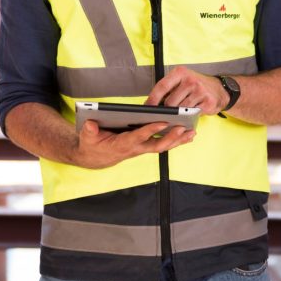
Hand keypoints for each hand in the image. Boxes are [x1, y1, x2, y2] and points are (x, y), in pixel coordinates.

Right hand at [70, 119, 192, 169]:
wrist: (95, 158)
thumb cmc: (92, 145)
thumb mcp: (87, 137)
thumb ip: (89, 131)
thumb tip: (90, 124)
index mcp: (122, 144)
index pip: (139, 137)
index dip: (150, 130)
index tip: (163, 121)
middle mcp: (135, 148)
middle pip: (156, 145)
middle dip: (171, 138)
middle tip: (184, 129)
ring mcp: (141, 149)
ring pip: (163, 146)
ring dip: (178, 141)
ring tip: (192, 133)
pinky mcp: (145, 147)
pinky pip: (163, 144)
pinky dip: (175, 141)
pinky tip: (187, 135)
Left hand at [146, 65, 227, 114]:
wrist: (220, 90)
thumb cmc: (196, 86)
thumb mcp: (182, 81)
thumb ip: (168, 89)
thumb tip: (150, 103)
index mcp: (180, 72)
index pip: (162, 86)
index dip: (152, 98)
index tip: (147, 107)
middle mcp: (190, 80)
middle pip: (170, 102)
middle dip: (166, 111)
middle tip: (165, 115)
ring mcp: (200, 90)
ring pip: (180, 110)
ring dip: (178, 115)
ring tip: (179, 114)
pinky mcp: (208, 102)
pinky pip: (192, 114)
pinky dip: (189, 116)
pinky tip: (191, 114)